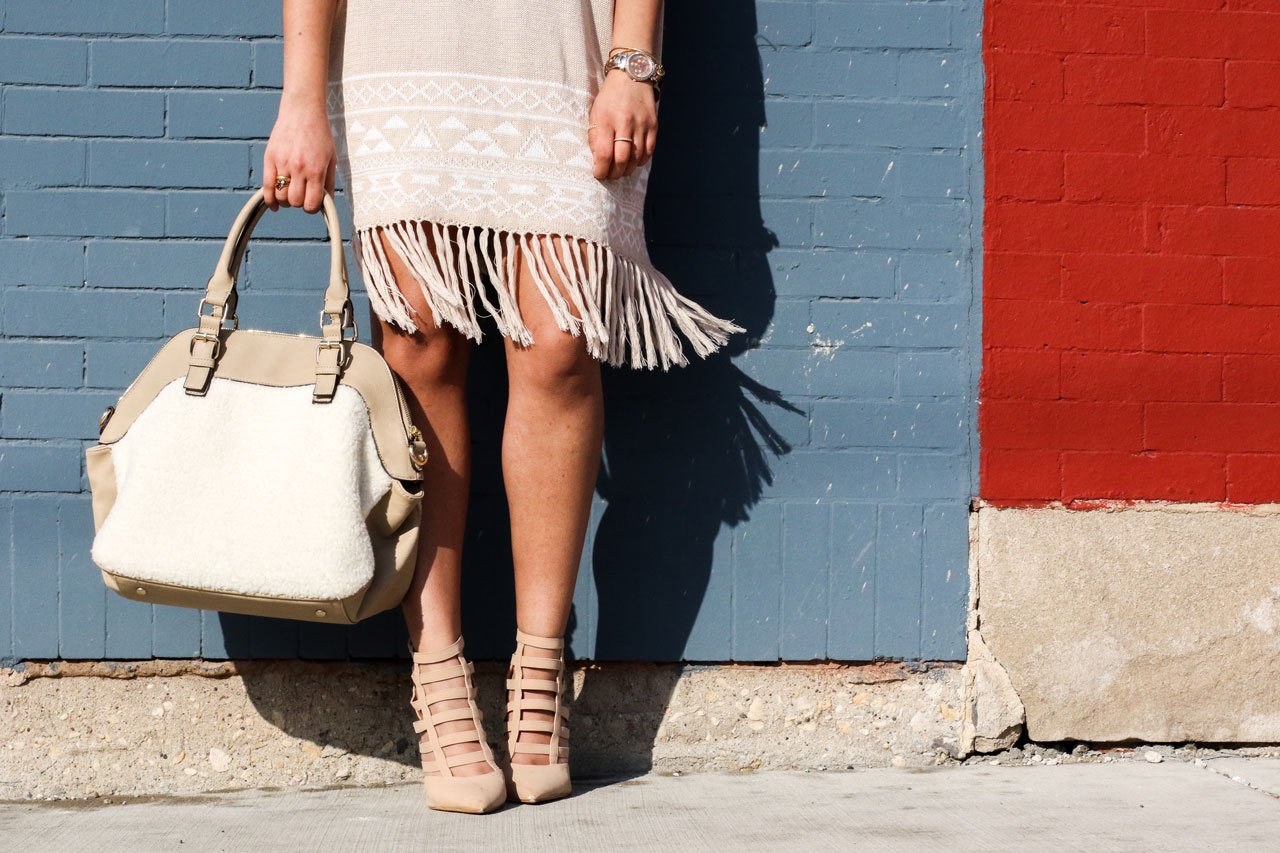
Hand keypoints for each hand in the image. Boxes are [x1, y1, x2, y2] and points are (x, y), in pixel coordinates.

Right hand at [262, 95, 335, 212]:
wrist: (302, 111)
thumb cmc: (320, 134)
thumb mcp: (331, 158)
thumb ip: (329, 182)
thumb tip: (326, 203)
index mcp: (316, 170)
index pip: (311, 203)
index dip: (311, 208)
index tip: (312, 203)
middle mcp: (299, 168)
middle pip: (295, 202)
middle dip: (299, 203)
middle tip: (301, 196)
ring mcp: (283, 163)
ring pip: (280, 196)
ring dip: (285, 201)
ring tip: (289, 195)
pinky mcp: (270, 157)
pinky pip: (266, 186)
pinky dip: (269, 199)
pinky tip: (274, 204)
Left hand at [588, 69, 657, 180]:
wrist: (631, 76)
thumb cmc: (609, 97)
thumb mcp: (595, 113)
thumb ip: (595, 136)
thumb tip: (598, 160)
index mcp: (607, 120)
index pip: (604, 154)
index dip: (601, 170)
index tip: (598, 174)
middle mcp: (625, 123)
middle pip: (621, 159)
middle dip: (614, 173)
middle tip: (610, 176)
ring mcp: (641, 124)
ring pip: (636, 158)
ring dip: (627, 169)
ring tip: (621, 170)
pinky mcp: (653, 125)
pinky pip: (649, 151)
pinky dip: (641, 161)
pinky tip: (634, 162)